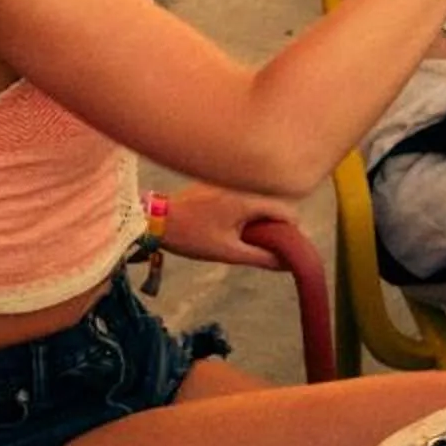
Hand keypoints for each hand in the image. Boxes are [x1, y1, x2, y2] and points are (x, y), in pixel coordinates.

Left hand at [159, 184, 299, 267]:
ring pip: (259, 197)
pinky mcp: (218, 182)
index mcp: (250, 199)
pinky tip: (230, 223)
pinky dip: (245, 207)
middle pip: (276, 202)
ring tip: (244, 235)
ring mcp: (230, 181)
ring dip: (259, 216)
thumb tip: (286, 263)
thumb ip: (261, 257)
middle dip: (275, 224)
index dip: (291, 231)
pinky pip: (244, 193)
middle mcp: (243, 184)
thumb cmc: (192, 236)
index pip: (289, 211)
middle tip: (262, 244)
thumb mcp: (228, 252)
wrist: (155, 219)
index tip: (283, 247)